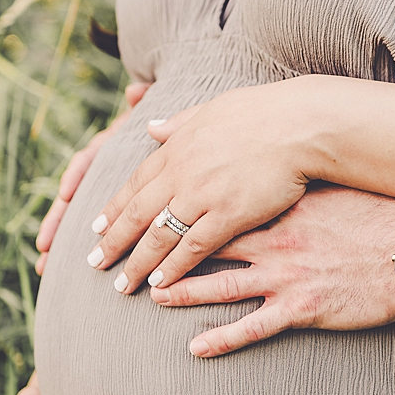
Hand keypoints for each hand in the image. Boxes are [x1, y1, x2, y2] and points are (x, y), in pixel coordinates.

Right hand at [36, 83, 151, 269]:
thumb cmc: (165, 122)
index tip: (67, 193)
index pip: (88, 159)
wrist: (175, 131)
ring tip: (43, 268)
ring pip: (77, 218)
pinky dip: (82, 246)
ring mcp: (104, 189)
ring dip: (60, 242)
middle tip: (42, 251)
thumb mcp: (156, 108)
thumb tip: (134, 90)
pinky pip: (98, 229)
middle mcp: (101, 172)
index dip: (76, 175)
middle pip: (74, 197)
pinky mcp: (115, 208)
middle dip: (58, 222)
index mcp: (110, 147)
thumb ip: (145, 100)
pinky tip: (61, 265)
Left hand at [86, 80, 326, 292]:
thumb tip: (149, 126)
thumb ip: (178, 122)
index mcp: (178, 146)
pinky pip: (192, 247)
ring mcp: (203, 195)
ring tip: (121, 285)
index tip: (96, 228)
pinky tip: (159, 283)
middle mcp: (183, 172)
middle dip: (114, 241)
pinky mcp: (229, 215)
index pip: (135, 182)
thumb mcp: (211, 109)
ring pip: (159, 235)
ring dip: (137, 262)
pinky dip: (173, 266)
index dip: (113, 207)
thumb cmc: (262, 113)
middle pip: (138, 213)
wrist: (299, 123)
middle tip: (94, 263)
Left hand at [150, 187, 394, 356]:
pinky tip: (195, 349)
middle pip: (209, 242)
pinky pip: (254, 327)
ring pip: (222, 285)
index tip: (155, 204)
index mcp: (280, 208)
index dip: (183, 202)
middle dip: (170, 247)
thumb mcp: (329, 185)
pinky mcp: (303, 308)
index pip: (220, 201)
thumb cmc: (375, 213)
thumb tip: (271, 157)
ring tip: (150, 293)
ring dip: (184, 291)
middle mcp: (276, 239)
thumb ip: (293, 177)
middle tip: (135, 252)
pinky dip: (223, 339)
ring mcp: (287, 275)